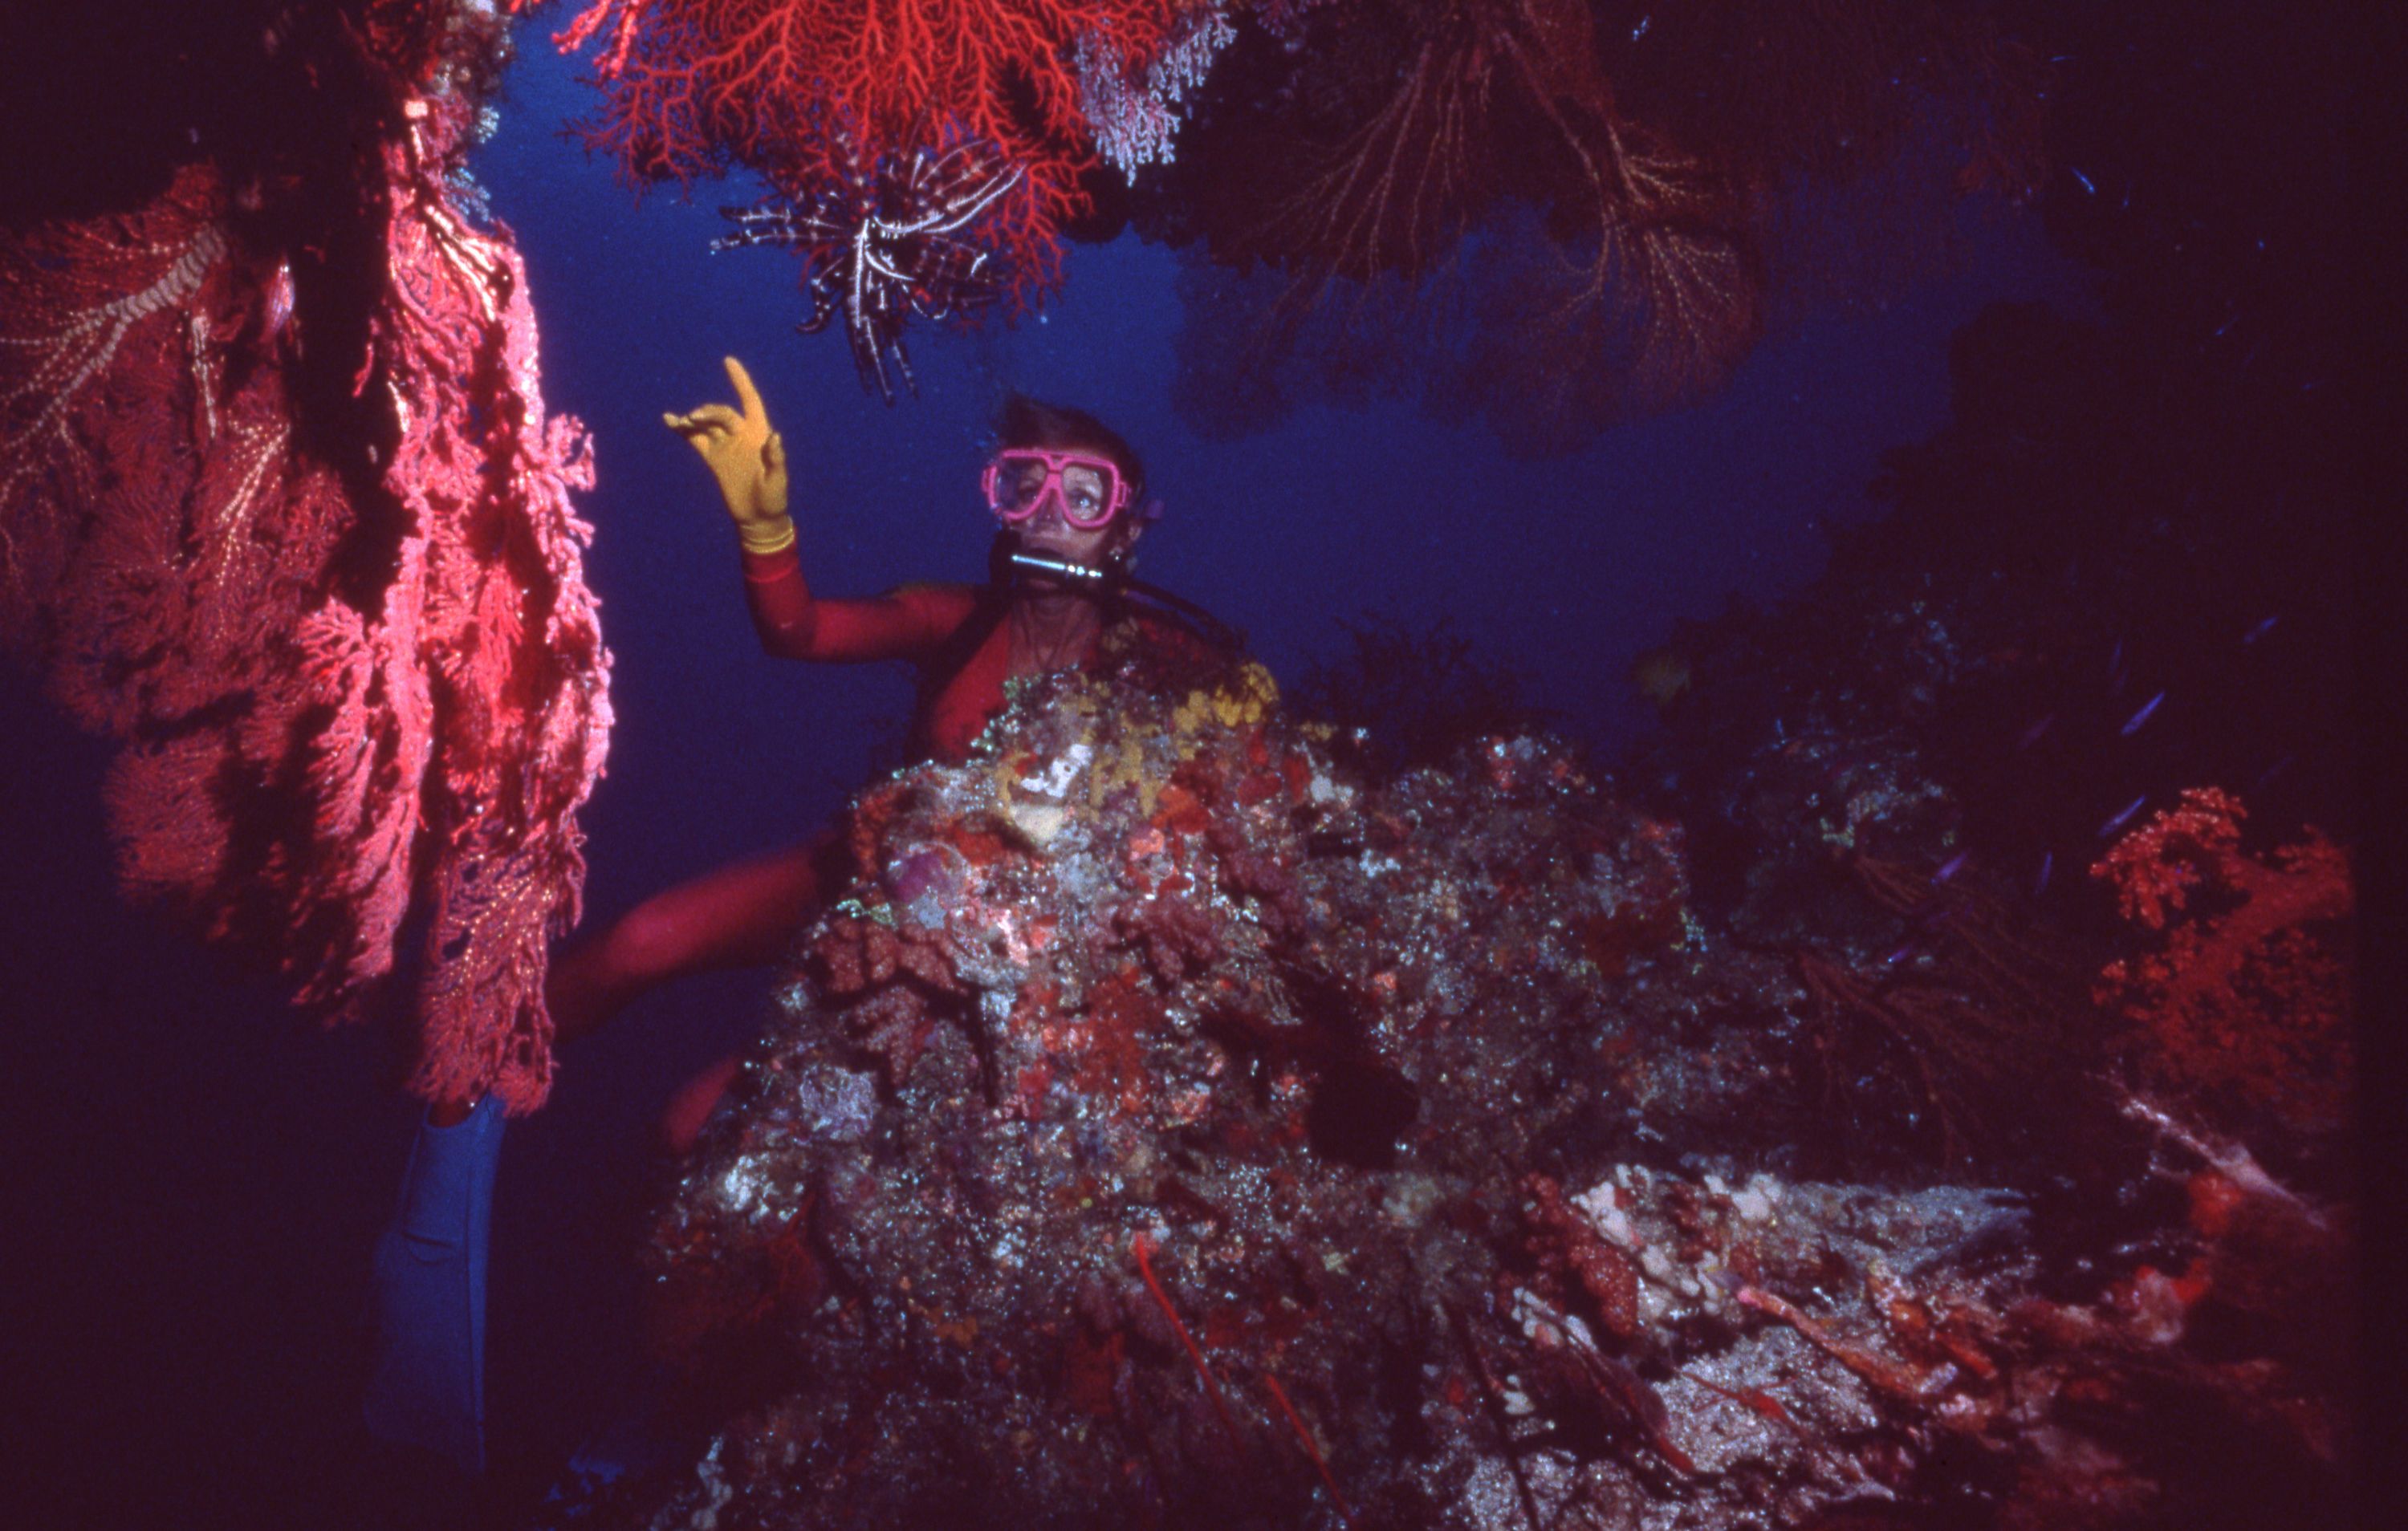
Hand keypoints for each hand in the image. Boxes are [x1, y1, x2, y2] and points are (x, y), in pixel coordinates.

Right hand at [664, 356, 791, 552]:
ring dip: (694, 419)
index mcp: (759, 434)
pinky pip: (695, 439)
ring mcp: (724, 445)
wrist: (758, 517)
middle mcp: (740, 435)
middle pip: (722, 414)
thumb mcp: (777, 480)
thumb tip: (775, 436)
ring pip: (706, 424)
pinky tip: (670, 420)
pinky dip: (682, 430)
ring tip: (682, 421)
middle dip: (709, 412)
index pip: (750, 400)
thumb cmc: (773, 498)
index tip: (729, 361)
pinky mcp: (712, 458)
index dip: (740, 381)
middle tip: (695, 419)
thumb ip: (775, 459)